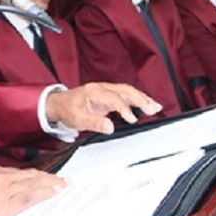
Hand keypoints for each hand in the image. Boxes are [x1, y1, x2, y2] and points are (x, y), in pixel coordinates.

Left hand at [45, 83, 162, 134]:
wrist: (59, 103)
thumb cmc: (67, 109)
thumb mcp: (77, 119)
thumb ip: (94, 123)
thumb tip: (110, 127)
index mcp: (94, 91)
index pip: (114, 98)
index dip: (124, 108)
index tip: (132, 119)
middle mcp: (102, 88)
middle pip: (125, 90)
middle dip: (140, 99)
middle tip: (152, 109)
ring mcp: (107, 90)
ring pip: (128, 91)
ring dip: (143, 98)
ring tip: (156, 107)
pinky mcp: (110, 95)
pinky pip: (127, 95)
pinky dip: (138, 99)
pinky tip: (148, 104)